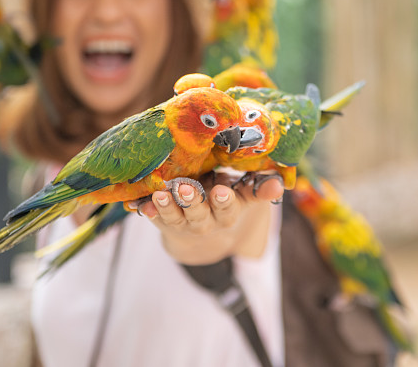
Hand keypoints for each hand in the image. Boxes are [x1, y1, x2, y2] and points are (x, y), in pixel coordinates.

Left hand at [138, 171, 283, 264]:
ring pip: (173, 218)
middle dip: (192, 202)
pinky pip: (152, 217)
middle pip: (198, 215)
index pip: (228, 209)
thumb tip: (279, 183)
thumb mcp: (246, 198)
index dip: (224, 202)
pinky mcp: (162, 220)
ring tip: (159, 194)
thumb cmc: (228, 202)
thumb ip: (260, 189)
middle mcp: (204, 222)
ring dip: (165, 206)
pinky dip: (145, 210)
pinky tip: (138, 203)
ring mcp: (181, 223)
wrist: (204, 234)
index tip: (221, 191)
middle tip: (185, 188)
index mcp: (227, 213)